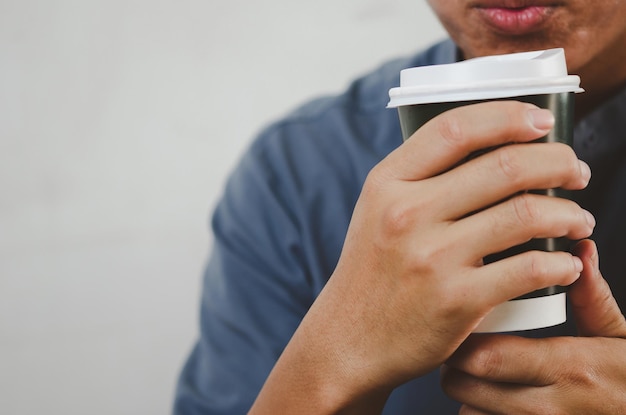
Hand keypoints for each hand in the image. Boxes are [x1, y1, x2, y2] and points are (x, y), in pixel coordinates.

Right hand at [250, 101, 592, 413]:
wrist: (348, 340)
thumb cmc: (372, 273)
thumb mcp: (375, 212)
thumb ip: (418, 178)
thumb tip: (489, 148)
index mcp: (387, 183)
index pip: (456, 128)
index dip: (509, 116)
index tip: (542, 121)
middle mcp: (406, 213)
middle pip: (504, 166)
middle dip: (557, 161)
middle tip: (575, 171)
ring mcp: (432, 257)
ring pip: (526, 214)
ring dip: (570, 213)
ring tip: (579, 219)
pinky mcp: (456, 300)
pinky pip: (529, 269)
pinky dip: (562, 264)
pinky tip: (566, 265)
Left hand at [441, 239, 625, 413]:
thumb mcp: (617, 337)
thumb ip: (593, 298)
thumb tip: (582, 253)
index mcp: (567, 367)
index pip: (489, 354)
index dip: (464, 337)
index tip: (463, 318)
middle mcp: (547, 405)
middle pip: (467, 384)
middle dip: (453, 361)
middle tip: (457, 342)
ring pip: (469, 409)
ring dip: (463, 388)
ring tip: (472, 368)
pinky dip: (477, 410)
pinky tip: (490, 393)